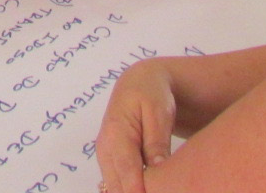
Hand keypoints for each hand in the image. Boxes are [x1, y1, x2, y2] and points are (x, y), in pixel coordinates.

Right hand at [94, 61, 176, 192]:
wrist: (139, 83)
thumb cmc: (151, 94)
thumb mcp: (159, 112)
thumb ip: (157, 141)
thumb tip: (157, 168)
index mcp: (116, 133)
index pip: (126, 170)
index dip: (137, 190)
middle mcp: (105, 148)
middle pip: (117, 185)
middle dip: (134, 192)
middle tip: (160, 191)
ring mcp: (105, 156)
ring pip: (115, 187)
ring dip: (130, 191)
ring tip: (155, 189)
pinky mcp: (110, 161)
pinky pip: (117, 183)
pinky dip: (129, 190)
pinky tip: (146, 189)